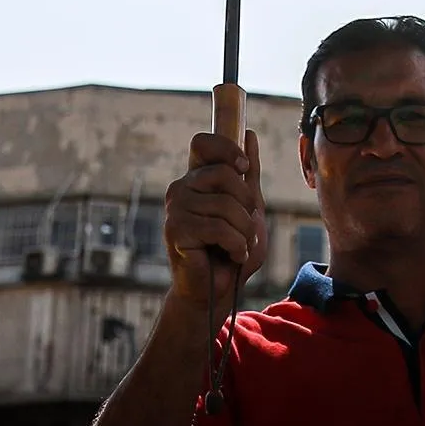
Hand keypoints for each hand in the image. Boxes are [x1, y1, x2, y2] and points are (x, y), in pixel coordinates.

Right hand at [161, 130, 265, 312]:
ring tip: (238, 245)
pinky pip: (218, 227)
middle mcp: (181, 188)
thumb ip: (248, 174)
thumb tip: (248, 134)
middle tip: (244, 226)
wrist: (218, 291)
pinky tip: (232, 255)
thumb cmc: (232, 249)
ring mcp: (175, 208)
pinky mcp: (175, 230)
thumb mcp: (249, 208)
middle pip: (224, 173)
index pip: (202, 143)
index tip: (244, 169)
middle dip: (247, 203)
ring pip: (226, 205)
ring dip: (244, 231)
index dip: (227, 150)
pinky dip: (236, 244)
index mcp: (197, 179)